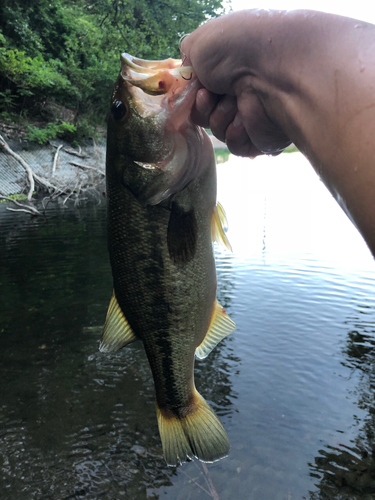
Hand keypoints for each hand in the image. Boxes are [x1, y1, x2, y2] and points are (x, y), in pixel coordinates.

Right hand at [181, 12, 290, 156]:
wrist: (271, 69)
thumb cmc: (236, 49)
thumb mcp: (199, 43)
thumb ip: (188, 59)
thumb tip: (190, 74)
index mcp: (231, 70)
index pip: (201, 92)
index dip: (194, 94)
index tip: (197, 88)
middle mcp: (243, 91)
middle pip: (206, 114)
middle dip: (204, 106)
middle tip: (212, 95)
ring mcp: (254, 115)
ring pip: (219, 130)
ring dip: (220, 117)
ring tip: (236, 102)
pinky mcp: (263, 137)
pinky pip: (236, 146)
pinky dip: (234, 134)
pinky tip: (243, 121)